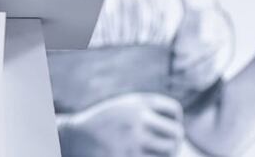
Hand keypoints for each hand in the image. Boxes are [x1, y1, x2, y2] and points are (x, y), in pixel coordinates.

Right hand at [58, 93, 183, 156]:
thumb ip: (149, 112)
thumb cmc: (104, 123)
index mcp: (137, 102)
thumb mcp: (125, 107)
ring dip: (167, 154)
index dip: (175, 120)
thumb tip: (179, 134)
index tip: (166, 127)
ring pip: (169, 152)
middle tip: (169, 146)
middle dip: (175, 141)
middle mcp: (136, 118)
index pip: (174, 110)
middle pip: (176, 133)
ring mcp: (132, 140)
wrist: (75, 136)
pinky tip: (144, 154)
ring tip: (157, 152)